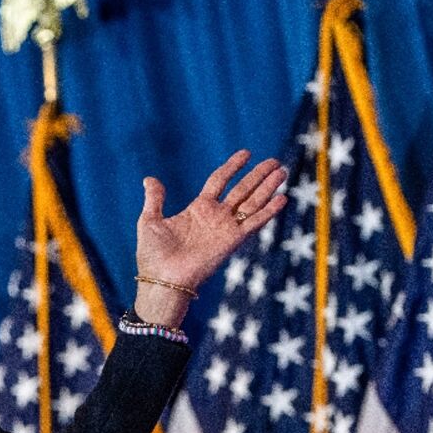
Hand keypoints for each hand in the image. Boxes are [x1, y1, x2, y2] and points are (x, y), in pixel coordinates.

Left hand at [133, 150, 287, 326]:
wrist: (162, 279)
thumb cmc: (153, 255)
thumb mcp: (149, 221)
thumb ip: (154, 199)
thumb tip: (149, 179)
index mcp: (198, 209)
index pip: (219, 181)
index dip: (232, 167)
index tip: (246, 153)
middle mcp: (216, 217)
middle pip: (242, 190)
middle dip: (258, 175)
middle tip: (275, 162)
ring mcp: (225, 229)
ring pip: (252, 202)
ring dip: (268, 188)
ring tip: (282, 171)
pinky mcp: (232, 241)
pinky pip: (254, 223)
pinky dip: (268, 211)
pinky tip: (281, 198)